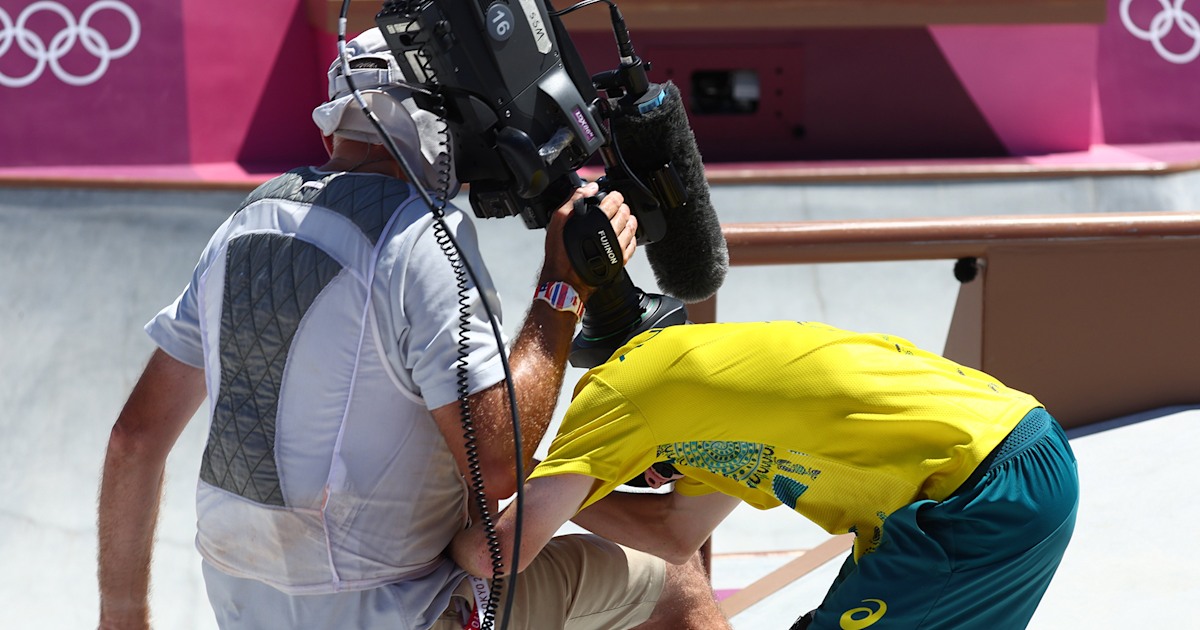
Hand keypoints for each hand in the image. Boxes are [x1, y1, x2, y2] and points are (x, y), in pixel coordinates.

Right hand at [540, 183, 637, 300]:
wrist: (564, 281)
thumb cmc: (560, 254)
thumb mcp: (559, 221)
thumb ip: (574, 200)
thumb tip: (591, 188)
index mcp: (596, 221)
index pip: (614, 202)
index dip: (615, 196)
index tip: (614, 196)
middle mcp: (609, 234)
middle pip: (624, 214)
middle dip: (622, 207)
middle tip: (619, 206)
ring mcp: (616, 248)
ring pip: (631, 228)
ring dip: (629, 220)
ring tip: (624, 218)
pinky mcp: (620, 260)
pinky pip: (633, 245)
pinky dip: (632, 237)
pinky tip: (626, 235)